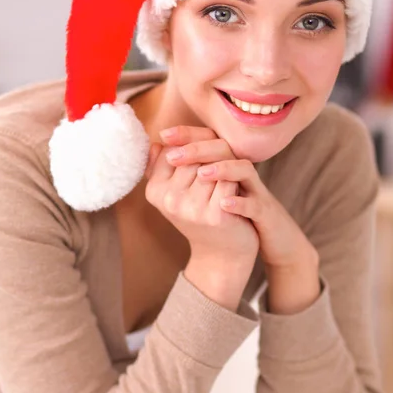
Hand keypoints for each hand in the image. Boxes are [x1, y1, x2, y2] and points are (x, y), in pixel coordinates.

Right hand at [145, 126, 258, 271]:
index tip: (202, 160)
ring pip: (212, 165)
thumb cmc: (200, 215)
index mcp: (155, 191)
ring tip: (229, 178)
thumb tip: (158, 140)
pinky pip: (229, 180)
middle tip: (222, 167)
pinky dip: (235, 181)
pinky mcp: (214, 215)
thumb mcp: (177, 191)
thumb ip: (164, 166)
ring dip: (226, 166)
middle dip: (211, 155)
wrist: (221, 253)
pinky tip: (237, 190)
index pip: (173, 149)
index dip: (193, 148)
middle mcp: (169, 200)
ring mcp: (191, 209)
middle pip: (194, 155)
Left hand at [161, 127, 317, 272]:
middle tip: (174, 155)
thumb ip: (183, 172)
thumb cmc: (230, 214)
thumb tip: (158, 151)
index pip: (209, 138)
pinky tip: (225, 204)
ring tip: (202, 173)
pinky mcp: (265, 212)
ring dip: (223, 169)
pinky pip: (255, 204)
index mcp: (227, 164)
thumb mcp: (207, 193)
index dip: (187, 134)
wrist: (263, 242)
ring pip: (243, 169)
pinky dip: (241, 203)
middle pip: (224, 148)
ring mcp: (255, 190)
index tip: (164, 135)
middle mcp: (241, 172)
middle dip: (198, 149)